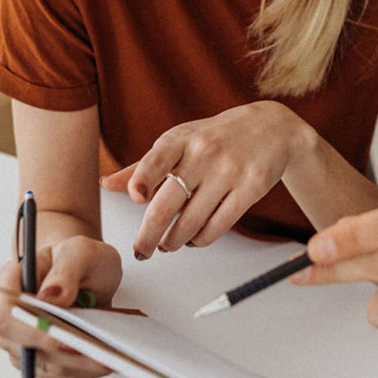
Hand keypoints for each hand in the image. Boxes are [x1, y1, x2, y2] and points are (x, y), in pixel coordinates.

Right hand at [0, 235, 123, 377]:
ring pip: (43, 364)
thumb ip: (65, 270)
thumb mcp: (80, 251)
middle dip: (59, 352)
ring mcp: (22, 340)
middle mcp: (9, 314)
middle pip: (20, 345)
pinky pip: (60, 372)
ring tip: (108, 359)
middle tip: (94, 352)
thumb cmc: (78, 258)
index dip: (29, 327)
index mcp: (9, 282)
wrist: (85, 272)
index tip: (60, 333)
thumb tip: (50, 297)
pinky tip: (105, 361)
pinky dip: (83, 369)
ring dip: (77, 365)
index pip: (5, 312)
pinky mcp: (41, 358)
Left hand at [104, 102, 315, 257]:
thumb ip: (143, 166)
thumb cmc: (215, 137)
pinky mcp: (251, 188)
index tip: (136, 196)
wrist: (271, 127)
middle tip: (140, 251)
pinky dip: (201, 240)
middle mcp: (205, 153)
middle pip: (170, 203)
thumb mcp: (179, 142)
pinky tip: (194, 239)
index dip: (144, 177)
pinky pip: (219, 226)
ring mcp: (230, 170)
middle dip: (149, 235)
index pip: (158, 158)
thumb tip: (106, 184)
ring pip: (192, 222)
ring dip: (174, 241)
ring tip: (168, 245)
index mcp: (181, 139)